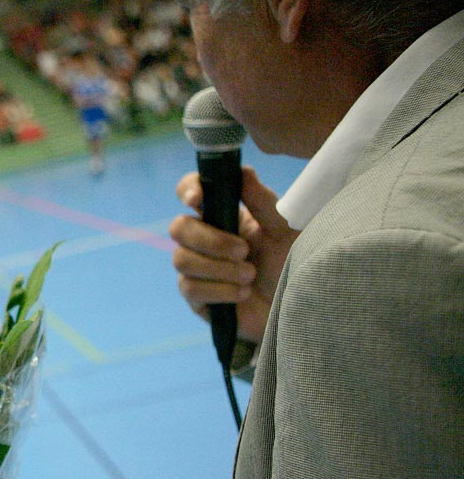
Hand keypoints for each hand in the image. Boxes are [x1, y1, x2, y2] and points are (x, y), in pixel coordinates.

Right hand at [169, 166, 297, 346]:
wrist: (300, 307)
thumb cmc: (293, 264)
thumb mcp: (286, 230)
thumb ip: (263, 203)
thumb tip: (242, 171)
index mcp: (223, 215)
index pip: (191, 191)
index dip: (187, 189)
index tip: (197, 198)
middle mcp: (204, 239)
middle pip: (178, 227)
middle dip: (211, 240)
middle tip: (244, 252)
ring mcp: (197, 269)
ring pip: (182, 259)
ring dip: (219, 269)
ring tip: (250, 276)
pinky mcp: (197, 298)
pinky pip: (191, 288)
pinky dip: (220, 290)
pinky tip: (243, 293)